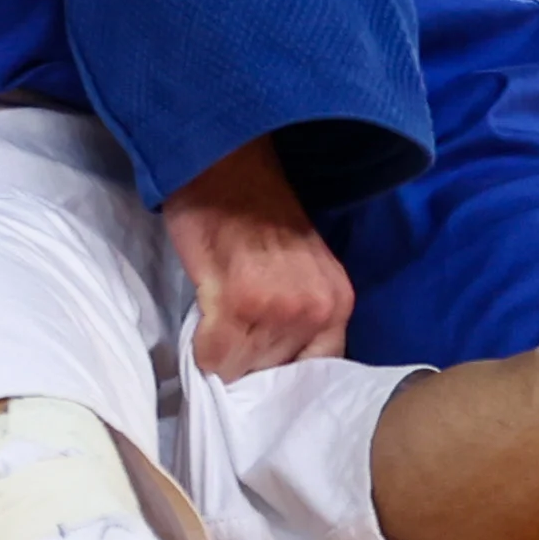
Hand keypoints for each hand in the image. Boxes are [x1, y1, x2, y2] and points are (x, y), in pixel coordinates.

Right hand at [164, 139, 353, 381]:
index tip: (258, 361)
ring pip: (242, 371)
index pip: (314, 373)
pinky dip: (202, 348)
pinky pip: (214, 357)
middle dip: (249, 361)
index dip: (281, 370)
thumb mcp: (302, 268)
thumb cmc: (254, 211)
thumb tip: (273, 367)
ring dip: (224, 355)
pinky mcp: (237, 303)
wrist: (225, 163)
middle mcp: (316, 310)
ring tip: (216, 319)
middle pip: (274, 376)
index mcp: (337, 303)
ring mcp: (278, 308)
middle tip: (232, 331)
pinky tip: (202, 320)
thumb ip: (300, 316)